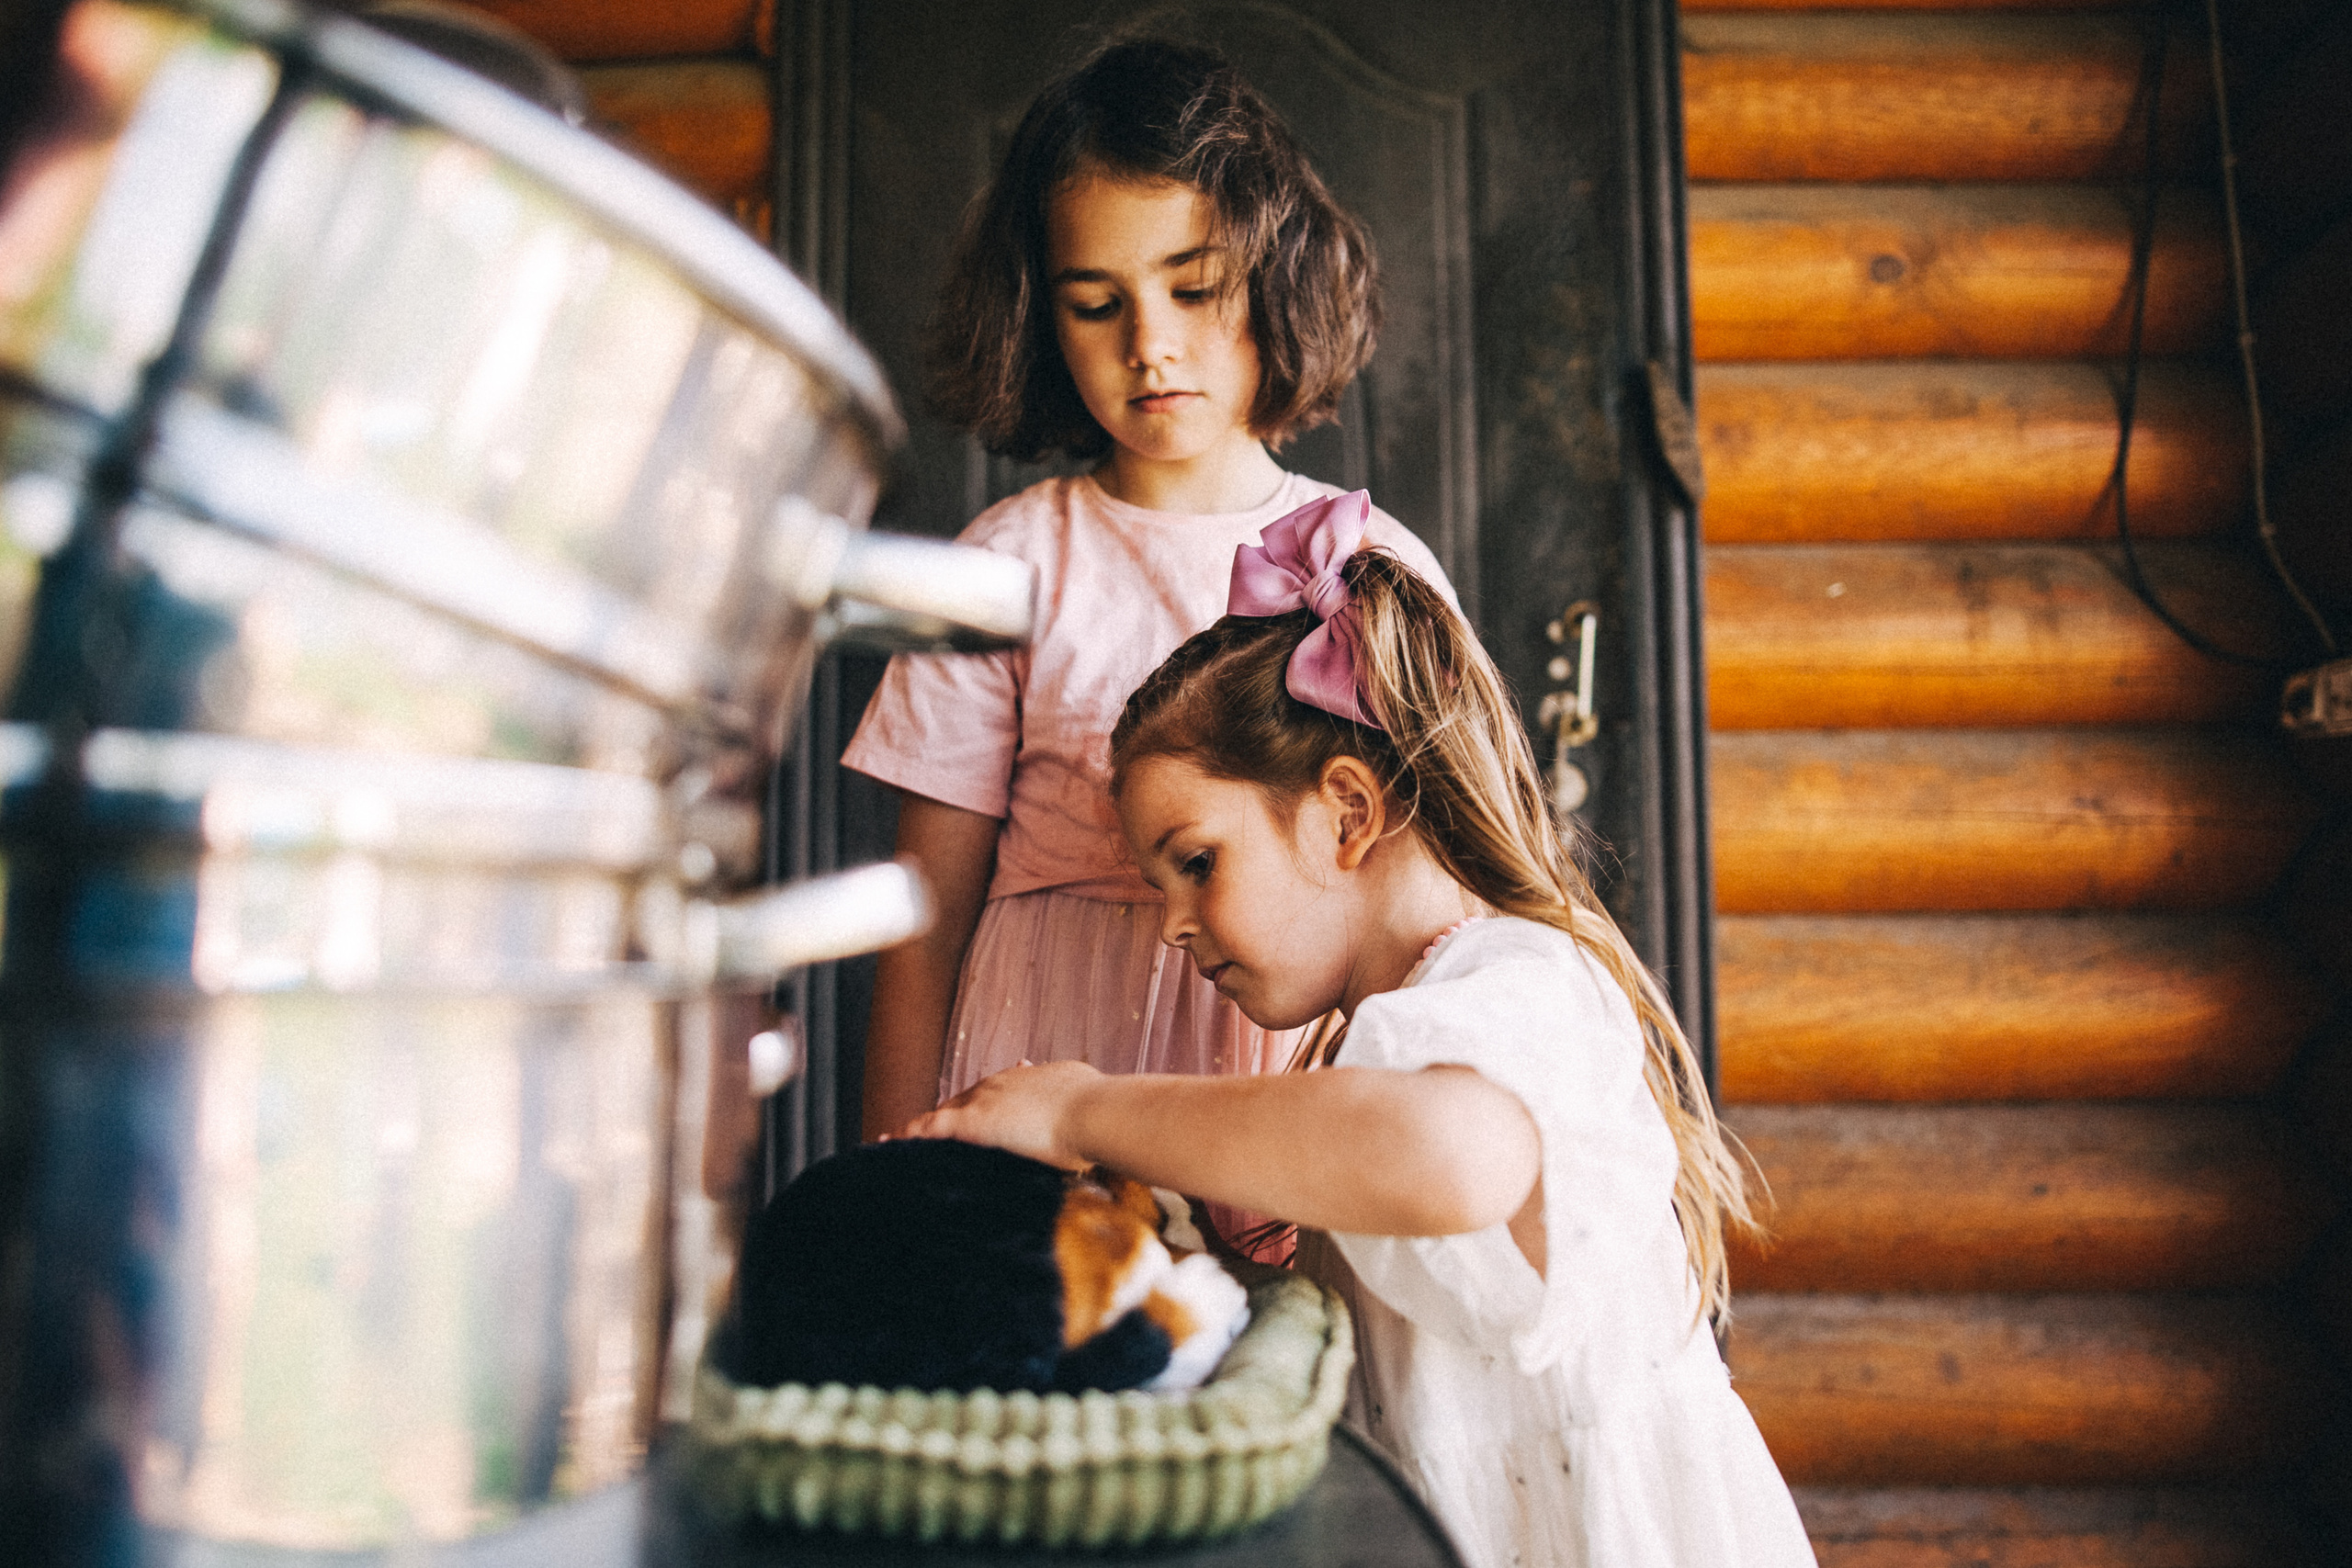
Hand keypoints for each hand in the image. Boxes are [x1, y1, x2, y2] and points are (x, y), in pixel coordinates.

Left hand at [891, 1060, 1101, 1169]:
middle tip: (941, 1131)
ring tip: (909, 1139)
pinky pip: (930, 1129)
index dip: (986, 1103)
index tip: (984, 1110)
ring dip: (929, 1126)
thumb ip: (1080, 1102)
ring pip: (946, 1112)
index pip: (998, 1091)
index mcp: (1029, 1079)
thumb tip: (1093, 1107)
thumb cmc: (1100, 1110)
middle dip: (955, 1114)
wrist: (1094, 1112)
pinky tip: (889, 1143)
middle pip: (968, 1099)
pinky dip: (910, 1134)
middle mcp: (1003, 1083)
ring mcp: (986, 1100)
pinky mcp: (972, 1122)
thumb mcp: (1088, 1098)